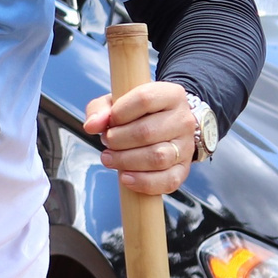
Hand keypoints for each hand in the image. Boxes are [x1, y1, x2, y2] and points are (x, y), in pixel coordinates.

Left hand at [84, 80, 197, 196]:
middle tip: (107, 142)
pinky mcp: (184, 169)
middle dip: (117, 140)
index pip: (144, 99)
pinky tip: (125, 178)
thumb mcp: (117, 103)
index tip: (110, 121)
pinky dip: (143, 182)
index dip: (119, 113)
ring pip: (157, 157)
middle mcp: (183, 120)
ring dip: (125, 161)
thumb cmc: (136, 114)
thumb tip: (91, 125)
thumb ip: (100, 109)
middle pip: (147, 132)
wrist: (165, 127)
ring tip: (110, 158)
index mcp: (171, 95)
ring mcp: (186, 146)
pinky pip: (167, 181)